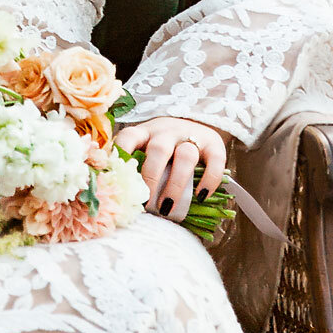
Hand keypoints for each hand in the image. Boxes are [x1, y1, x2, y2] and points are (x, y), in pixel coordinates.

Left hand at [113, 115, 227, 220]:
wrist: (195, 125)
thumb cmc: (165, 150)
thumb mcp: (147, 150)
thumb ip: (137, 169)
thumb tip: (124, 202)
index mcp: (145, 133)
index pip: (129, 136)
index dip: (121, 154)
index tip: (118, 177)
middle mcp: (166, 131)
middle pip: (158, 150)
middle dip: (152, 179)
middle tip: (147, 204)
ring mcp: (191, 135)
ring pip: (186, 155)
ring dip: (176, 184)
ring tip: (168, 207)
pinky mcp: (214, 143)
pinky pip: (215, 160)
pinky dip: (209, 180)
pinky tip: (201, 196)